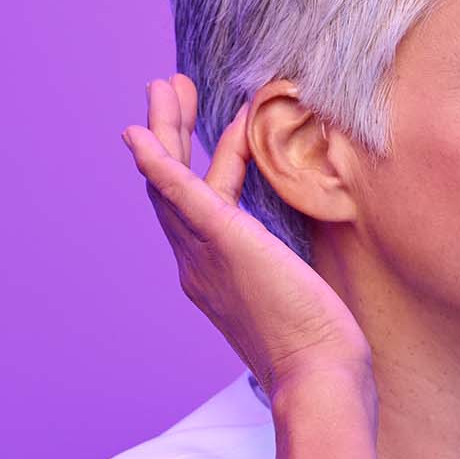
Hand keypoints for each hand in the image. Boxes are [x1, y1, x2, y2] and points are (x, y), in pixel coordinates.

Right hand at [121, 75, 375, 401]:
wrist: (316, 373)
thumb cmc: (319, 345)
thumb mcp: (299, 293)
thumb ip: (287, 263)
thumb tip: (300, 252)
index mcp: (212, 274)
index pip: (200, 206)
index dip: (208, 159)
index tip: (229, 123)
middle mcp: (196, 264)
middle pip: (170, 187)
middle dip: (169, 133)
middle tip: (168, 88)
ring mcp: (202, 254)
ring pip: (169, 180)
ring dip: (165, 129)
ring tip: (166, 84)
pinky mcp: (220, 240)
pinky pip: (178, 194)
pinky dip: (157, 162)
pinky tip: (140, 132)